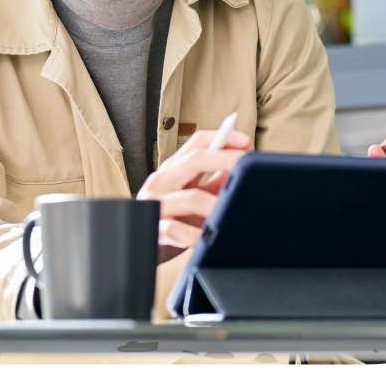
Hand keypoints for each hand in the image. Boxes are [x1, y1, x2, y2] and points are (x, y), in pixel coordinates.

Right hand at [136, 127, 251, 262]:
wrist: (139, 247)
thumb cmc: (173, 221)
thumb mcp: (195, 198)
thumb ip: (214, 183)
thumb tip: (239, 167)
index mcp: (173, 170)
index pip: (196, 143)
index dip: (222, 138)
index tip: (246, 142)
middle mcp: (161, 181)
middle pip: (194, 160)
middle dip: (224, 159)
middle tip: (246, 165)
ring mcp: (155, 205)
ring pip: (190, 197)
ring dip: (215, 204)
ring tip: (232, 212)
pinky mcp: (153, 229)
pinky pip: (176, 230)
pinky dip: (196, 235)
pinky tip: (208, 238)